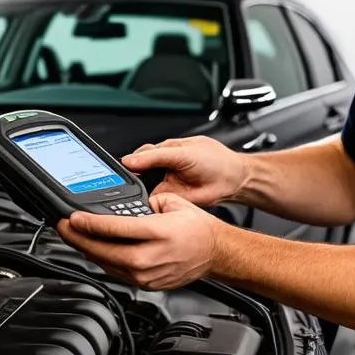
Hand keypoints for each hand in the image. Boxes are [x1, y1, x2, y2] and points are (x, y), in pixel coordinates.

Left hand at [56, 193, 220, 289]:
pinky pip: (116, 272)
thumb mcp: (172, 203)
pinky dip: (103, 260)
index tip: (73, 218)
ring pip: (107, 264)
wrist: (214, 252)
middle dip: (78, 239)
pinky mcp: (145, 284)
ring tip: (74, 237)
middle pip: (104, 251)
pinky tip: (94, 249)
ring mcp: (147, 274)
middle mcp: (151, 257)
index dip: (89, 224)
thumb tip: (119, 208)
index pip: (115, 229)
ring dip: (87, 251)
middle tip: (63, 227)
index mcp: (158, 233)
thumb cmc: (196, 228)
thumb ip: (144, 204)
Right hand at [122, 136, 248, 206]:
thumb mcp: (183, 153)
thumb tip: (131, 159)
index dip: (129, 161)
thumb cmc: (215, 160)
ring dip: (137, 191)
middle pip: (137, 172)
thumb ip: (156, 156)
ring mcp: (166, 184)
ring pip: (143, 189)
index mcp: (164, 150)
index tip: (121, 168)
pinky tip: (145, 202)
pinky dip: (148, 203)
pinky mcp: (170, 199)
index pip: (139, 154)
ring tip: (133, 193)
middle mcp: (163, 167)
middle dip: (130, 177)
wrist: (233, 180)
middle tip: (125, 182)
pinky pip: (154, 202)